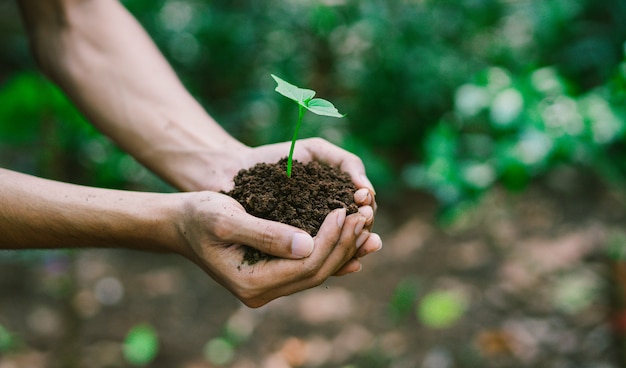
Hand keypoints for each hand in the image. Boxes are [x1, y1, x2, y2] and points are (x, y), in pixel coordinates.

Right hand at [174, 191, 368, 306]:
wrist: (181, 223)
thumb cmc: (199, 215)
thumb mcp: (227, 218)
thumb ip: (266, 233)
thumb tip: (308, 244)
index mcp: (251, 282)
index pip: (304, 265)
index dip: (330, 239)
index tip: (343, 210)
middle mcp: (262, 292)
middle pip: (316, 272)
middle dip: (344, 244)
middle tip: (363, 214)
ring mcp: (268, 287)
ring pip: (317, 272)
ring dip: (344, 249)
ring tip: (366, 226)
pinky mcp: (273, 275)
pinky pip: (309, 268)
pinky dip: (332, 254)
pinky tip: (354, 244)